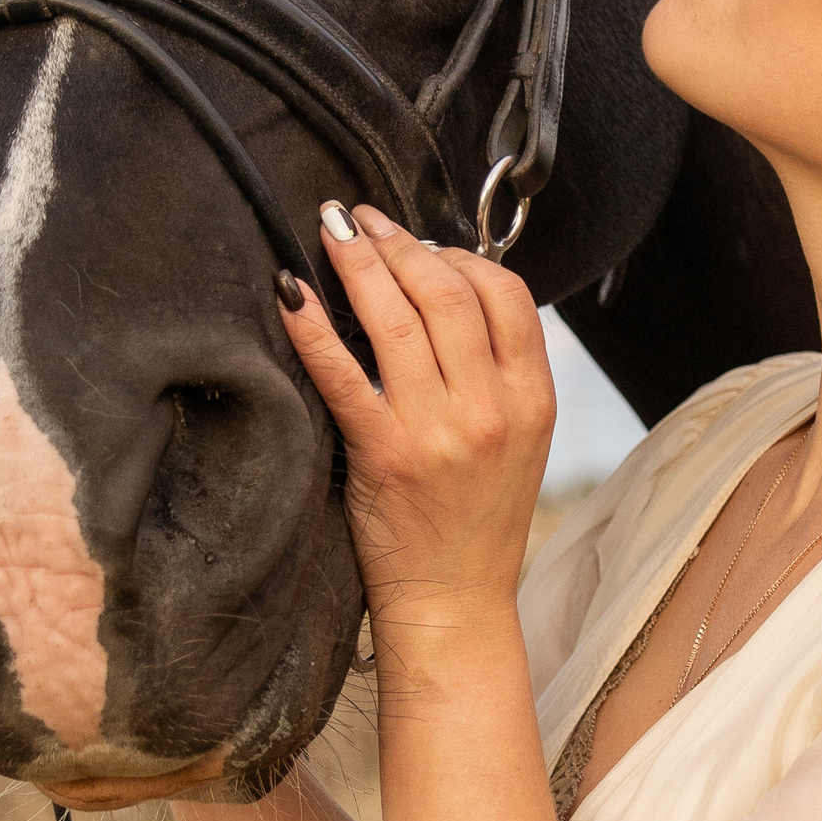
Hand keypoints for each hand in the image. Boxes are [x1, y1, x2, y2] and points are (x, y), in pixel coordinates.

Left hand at [278, 207, 556, 631]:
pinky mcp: (384, 456)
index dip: (460, 254)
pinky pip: (343, 374)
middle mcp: (491, 409)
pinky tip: (290, 294)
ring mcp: (438, 432)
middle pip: (448, 293)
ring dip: (358, 263)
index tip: (420, 243)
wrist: (456, 601)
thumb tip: (449, 292)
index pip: (507, 294)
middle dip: (398, 243)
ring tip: (330, 232)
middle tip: (360, 218)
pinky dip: (313, 327)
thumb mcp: (518, 440)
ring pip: (398, 319)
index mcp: (531, 400)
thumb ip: (497, 372)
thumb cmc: (477, 520)